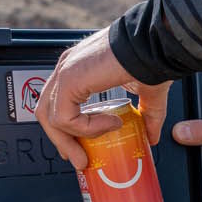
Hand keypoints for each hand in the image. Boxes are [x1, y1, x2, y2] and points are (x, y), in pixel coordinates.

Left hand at [36, 27, 170, 169]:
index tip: (80, 148)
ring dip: (68, 141)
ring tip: (88, 154)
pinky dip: (85, 128)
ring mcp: (65, 71)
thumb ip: (147, 116)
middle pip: (46, 111)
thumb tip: (152, 137)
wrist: (155, 42)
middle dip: (62, 140)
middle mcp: (67, 67)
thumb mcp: (148, 94)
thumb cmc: (152, 57)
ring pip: (49, 117)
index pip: (58, 102)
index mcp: (79, 68)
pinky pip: (64, 117)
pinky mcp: (69, 79)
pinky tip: (110, 124)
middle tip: (79, 159)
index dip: (66, 130)